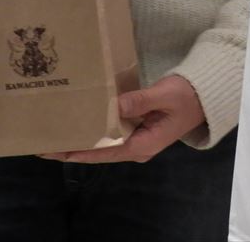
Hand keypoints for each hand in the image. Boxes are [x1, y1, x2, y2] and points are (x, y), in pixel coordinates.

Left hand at [44, 75, 204, 164]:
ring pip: (103, 142)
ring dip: (81, 138)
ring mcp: (136, 139)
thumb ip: (140, 100)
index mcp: (142, 145)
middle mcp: (136, 147)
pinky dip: (94, 127)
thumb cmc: (186, 96)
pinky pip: (111, 132)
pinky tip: (80, 120)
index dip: (79, 151)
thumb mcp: (164, 96)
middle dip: (73, 147)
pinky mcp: (136, 129)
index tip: (55, 151)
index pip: (104, 152)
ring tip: (56, 133)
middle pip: (99, 151)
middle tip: (44, 143)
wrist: (204, 96)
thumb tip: (113, 105)